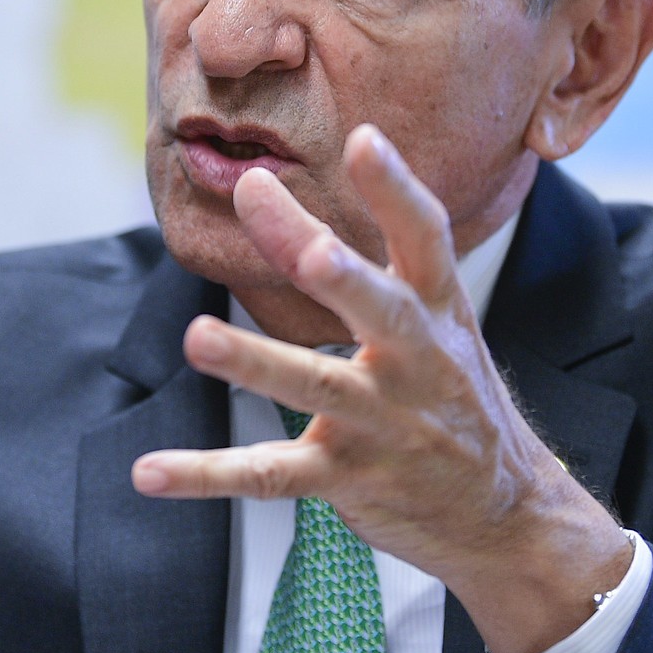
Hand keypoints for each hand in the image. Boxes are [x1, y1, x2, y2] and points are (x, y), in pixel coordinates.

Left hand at [131, 125, 631, 652]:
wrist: (504, 514)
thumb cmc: (452, 396)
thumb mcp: (438, 323)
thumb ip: (366, 257)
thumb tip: (275, 182)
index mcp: (439, 312)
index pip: (427, 239)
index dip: (397, 190)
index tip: (365, 139)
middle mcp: (416, 361)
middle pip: (376, 306)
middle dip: (336, 271)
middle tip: (296, 238)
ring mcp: (383, 423)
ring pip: (313, 386)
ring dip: (254, 361)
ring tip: (197, 338)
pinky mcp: (348, 478)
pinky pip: (268, 475)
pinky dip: (205, 475)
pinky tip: (149, 472)